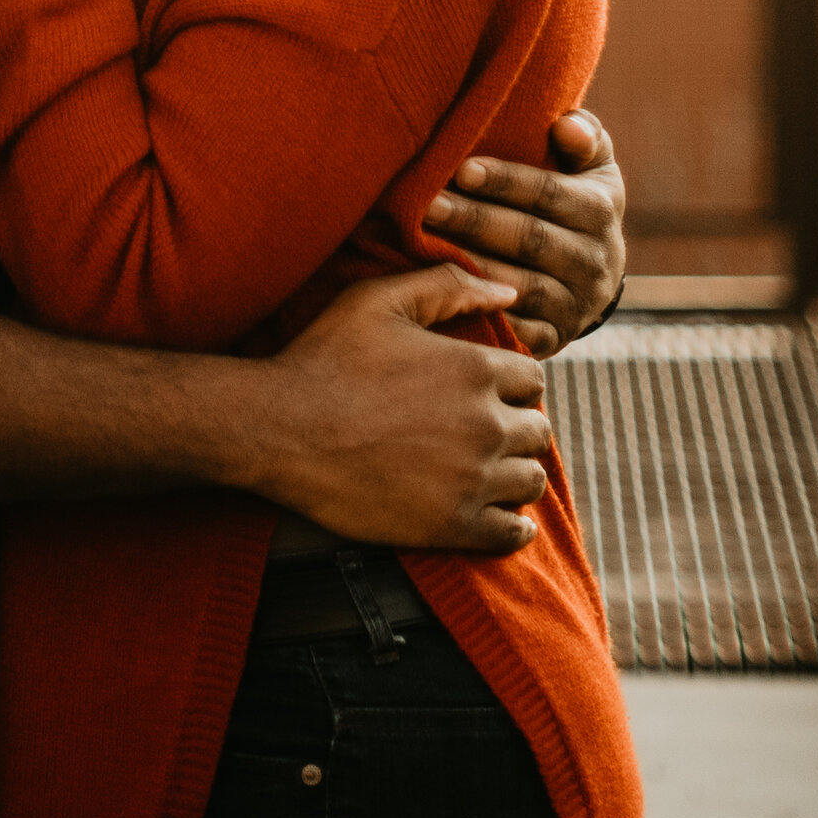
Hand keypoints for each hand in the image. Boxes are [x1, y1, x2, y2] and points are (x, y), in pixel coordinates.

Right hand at [252, 270, 549, 553]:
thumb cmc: (326, 358)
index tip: (487, 390)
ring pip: (531, 480)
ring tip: (486, 467)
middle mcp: (486, 424)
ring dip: (514, 472)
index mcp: (475, 368)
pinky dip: (513, 525)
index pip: (533, 379)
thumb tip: (508, 289)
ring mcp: (472, 480)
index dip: (511, 382)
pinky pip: (513, 533)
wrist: (280, 429)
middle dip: (516, 426)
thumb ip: (447, 285)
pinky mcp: (453, 526)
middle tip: (482, 428)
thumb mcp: (378, 300)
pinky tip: (498, 514)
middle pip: (537, 430)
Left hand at [423, 109, 626, 356]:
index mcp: (599, 210)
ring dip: (474, 267)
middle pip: (530, 240)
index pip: (550, 193)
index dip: (506, 181)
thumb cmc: (575, 197)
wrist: (593, 273)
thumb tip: (566, 125)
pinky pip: (521, 333)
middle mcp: (595, 261)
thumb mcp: (591, 164)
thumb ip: (583, 136)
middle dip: (476, 221)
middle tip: (428, 205)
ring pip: (523, 287)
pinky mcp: (557, 338)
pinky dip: (486, 317)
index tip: (462, 169)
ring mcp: (577, 304)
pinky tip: (448, 297)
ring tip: (427, 247)